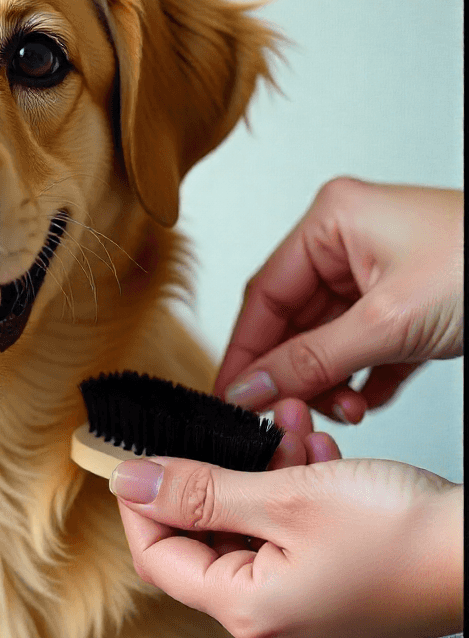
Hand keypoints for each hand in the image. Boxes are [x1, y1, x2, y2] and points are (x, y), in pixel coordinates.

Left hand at [113, 401, 462, 637]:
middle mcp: (270, 622)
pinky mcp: (331, 591)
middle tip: (228, 423)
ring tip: (285, 420)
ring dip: (260, 468)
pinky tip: (312, 448)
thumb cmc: (401, 533)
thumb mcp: (284, 497)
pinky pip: (288, 536)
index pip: (157, 556)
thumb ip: (198, 490)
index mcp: (248, 611)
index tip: (135, 454)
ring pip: (252, 526)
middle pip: (206, 538)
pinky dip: (291, 490)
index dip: (140, 501)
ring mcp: (303, 610)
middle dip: (217, 470)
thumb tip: (129, 480)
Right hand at [213, 179, 462, 422]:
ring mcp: (380, 271)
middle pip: (295, 320)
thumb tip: (250, 387)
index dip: (246, 350)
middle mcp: (349, 241)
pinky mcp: (406, 303)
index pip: (266, 293)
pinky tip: (369, 401)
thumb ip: (312, 360)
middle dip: (297, 373)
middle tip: (288, 416)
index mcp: (332, 221)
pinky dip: (363, 379)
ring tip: (344, 411)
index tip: (231, 397)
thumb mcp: (389, 323)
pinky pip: (363, 346)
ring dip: (331, 382)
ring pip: (328, 338)